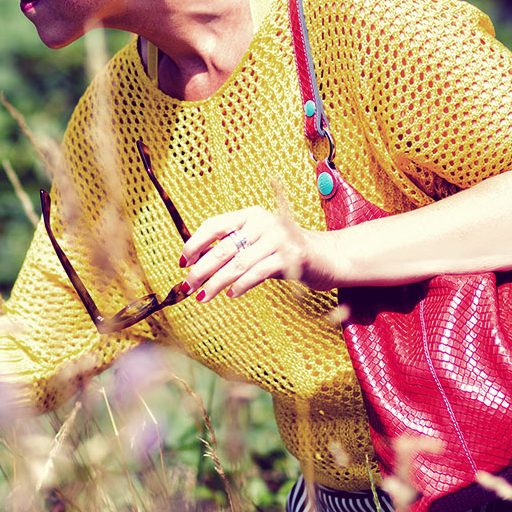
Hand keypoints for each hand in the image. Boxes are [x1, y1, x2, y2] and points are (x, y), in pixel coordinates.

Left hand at [179, 206, 340, 301]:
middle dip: (201, 270)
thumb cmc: (286, 253)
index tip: (183, 262)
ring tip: (204, 296)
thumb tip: (196, 264)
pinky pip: (257, 273)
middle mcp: (263, 222)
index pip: (214, 225)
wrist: (327, 257)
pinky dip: (241, 285)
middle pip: (222, 248)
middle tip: (188, 286)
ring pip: (237, 264)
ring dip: (216, 283)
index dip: (195, 243)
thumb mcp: (257, 244)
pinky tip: (231, 294)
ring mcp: (278, 238)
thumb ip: (233, 248)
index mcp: (250, 215)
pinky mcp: (290, 257)